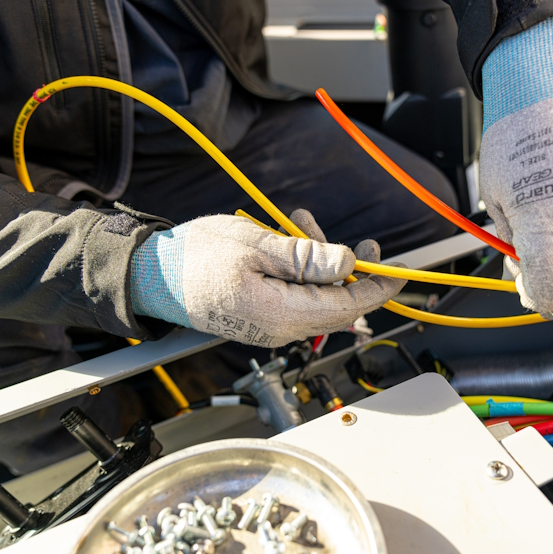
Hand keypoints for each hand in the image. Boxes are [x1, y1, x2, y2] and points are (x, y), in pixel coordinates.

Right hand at [129, 209, 404, 345]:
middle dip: (352, 271)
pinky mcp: (262, 317)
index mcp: (281, 315)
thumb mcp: (256, 246)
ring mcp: (271, 326)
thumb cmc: (195, 257)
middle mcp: (280, 329)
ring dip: (321, 263)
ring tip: (304, 225)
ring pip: (317, 297)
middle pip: (337, 305)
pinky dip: (302, 270)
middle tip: (363, 243)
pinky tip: (291, 240)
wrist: (152, 275)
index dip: (377, 288)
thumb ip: (305, 258)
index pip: (347, 307)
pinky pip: (297, 297)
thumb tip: (346, 265)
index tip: (400, 271)